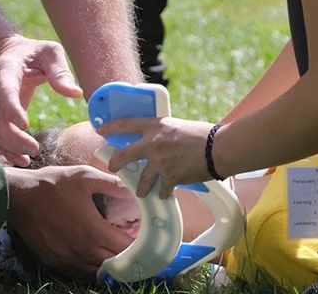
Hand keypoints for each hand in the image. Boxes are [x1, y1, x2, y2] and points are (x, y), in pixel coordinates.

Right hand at [0, 34, 82, 165]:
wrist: (12, 54)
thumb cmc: (35, 52)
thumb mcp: (50, 52)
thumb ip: (60, 71)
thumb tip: (76, 93)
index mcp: (6, 70)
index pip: (5, 92)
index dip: (12, 110)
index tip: (25, 125)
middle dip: (13, 137)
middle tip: (35, 149)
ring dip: (9, 147)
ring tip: (28, 159)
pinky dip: (7, 149)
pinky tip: (22, 159)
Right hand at [5, 165, 131, 278]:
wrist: (20, 196)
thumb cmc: (53, 184)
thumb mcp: (85, 176)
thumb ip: (112, 183)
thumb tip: (133, 188)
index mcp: (93, 231)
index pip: (126, 248)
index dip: (139, 245)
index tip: (146, 237)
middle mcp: (82, 251)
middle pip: (114, 263)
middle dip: (128, 255)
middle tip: (135, 244)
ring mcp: (68, 260)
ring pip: (98, 272)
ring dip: (110, 263)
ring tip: (117, 249)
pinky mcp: (56, 263)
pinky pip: (81, 272)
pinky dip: (92, 266)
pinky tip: (95, 253)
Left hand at [98, 116, 213, 198]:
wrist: (216, 148)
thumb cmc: (201, 134)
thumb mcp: (176, 126)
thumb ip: (162, 133)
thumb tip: (154, 141)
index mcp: (155, 125)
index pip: (125, 123)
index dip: (110, 127)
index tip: (100, 130)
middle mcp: (152, 143)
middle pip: (123, 155)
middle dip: (115, 163)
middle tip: (113, 166)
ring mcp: (160, 162)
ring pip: (141, 180)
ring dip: (142, 188)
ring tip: (142, 192)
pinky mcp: (170, 178)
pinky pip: (161, 190)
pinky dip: (164, 193)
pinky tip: (165, 194)